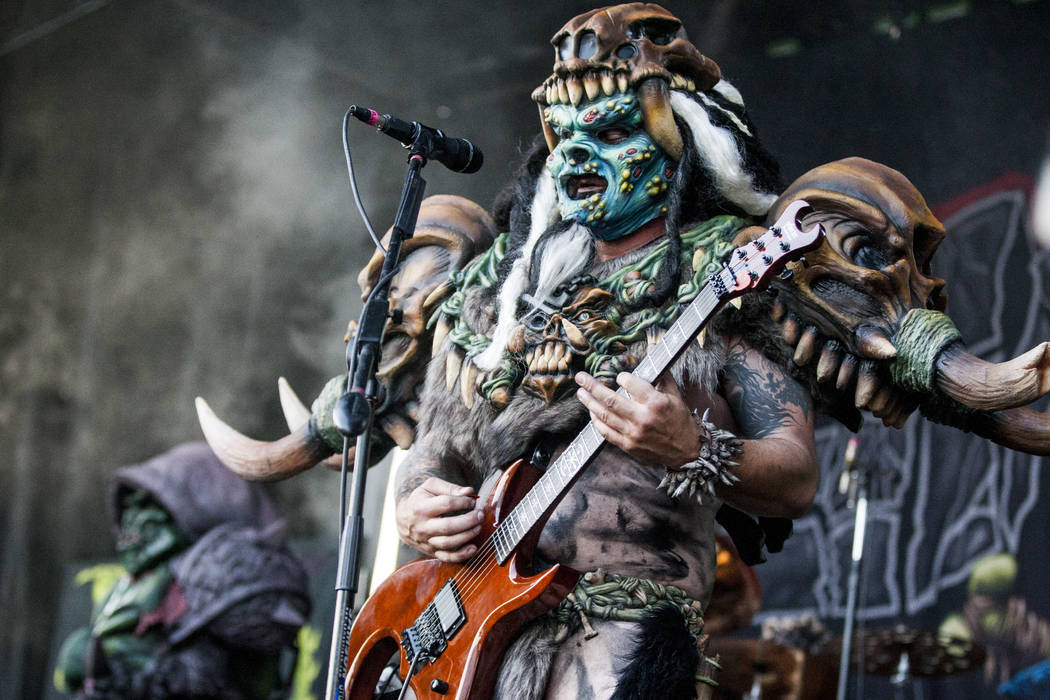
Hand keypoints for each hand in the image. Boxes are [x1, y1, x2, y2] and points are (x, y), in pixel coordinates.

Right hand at [396, 477, 483, 562]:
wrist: (403, 519)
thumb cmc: (420, 500)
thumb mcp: (430, 487)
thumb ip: (449, 488)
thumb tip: (469, 492)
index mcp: (421, 508)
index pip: (446, 504)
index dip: (463, 502)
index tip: (472, 501)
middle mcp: (422, 527)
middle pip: (448, 527)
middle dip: (468, 521)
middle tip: (480, 514)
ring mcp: (426, 541)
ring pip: (448, 543)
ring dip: (467, 535)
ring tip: (478, 526)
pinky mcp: (431, 552)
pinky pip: (447, 557)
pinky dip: (461, 555)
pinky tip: (473, 548)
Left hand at [575, 371, 702, 467]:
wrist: (685, 451)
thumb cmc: (680, 420)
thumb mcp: (675, 395)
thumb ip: (661, 374)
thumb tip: (652, 348)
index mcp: (656, 403)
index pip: (630, 383)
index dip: (621, 377)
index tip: (619, 376)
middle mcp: (642, 418)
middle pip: (610, 399)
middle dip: (592, 386)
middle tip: (580, 377)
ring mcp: (633, 433)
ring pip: (605, 416)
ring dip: (590, 403)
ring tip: (581, 392)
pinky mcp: (628, 445)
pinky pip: (606, 433)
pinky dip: (597, 422)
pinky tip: (592, 412)